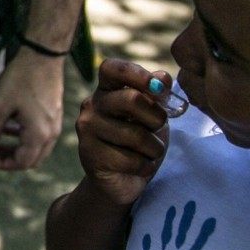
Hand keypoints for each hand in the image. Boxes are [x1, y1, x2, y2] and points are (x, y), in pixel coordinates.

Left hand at [0, 50, 64, 169]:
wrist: (43, 55)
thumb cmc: (21, 79)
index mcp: (39, 135)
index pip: (21, 162)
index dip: (1, 163)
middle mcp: (51, 133)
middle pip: (31, 160)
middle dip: (9, 159)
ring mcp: (55, 124)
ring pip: (36, 148)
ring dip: (16, 148)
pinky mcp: (54, 114)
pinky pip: (39, 135)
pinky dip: (23, 137)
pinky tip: (9, 127)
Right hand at [76, 59, 170, 205]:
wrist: (121, 180)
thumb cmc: (138, 143)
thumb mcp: (152, 116)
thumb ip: (157, 96)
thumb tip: (163, 77)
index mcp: (106, 91)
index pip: (112, 68)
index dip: (136, 73)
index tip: (159, 88)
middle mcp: (92, 106)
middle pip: (131, 99)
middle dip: (156, 117)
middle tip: (158, 129)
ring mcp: (87, 131)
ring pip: (135, 135)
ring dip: (154, 148)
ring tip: (149, 153)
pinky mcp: (89, 156)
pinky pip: (131, 160)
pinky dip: (145, 166)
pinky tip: (138, 167)